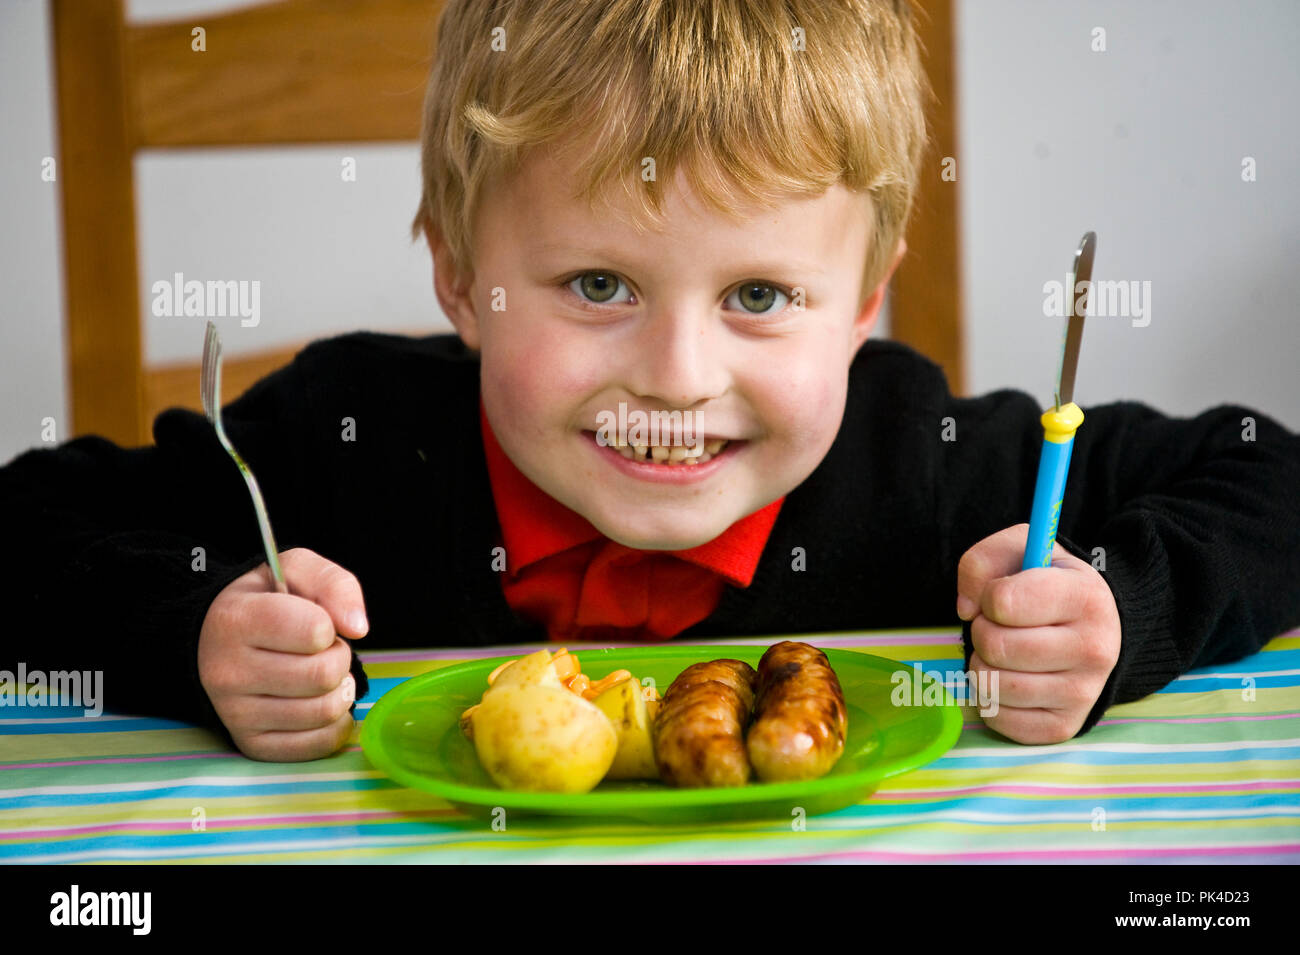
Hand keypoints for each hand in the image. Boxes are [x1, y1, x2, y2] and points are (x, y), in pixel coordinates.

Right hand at [199, 547, 368, 760]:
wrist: (217, 639)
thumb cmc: (265, 602)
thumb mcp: (295, 570)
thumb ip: (334, 585)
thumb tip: (357, 627)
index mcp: (236, 621)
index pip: (315, 630)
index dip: (329, 625)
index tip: (316, 623)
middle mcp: (227, 671)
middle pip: (323, 675)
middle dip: (338, 658)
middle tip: (322, 650)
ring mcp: (236, 714)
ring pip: (324, 711)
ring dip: (338, 690)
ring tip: (320, 674)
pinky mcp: (252, 744)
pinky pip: (318, 744)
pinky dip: (334, 724)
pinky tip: (319, 702)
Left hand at [956, 524, 1120, 743]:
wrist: (1094, 629)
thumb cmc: (1048, 585)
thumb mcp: (1022, 550)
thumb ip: (982, 561)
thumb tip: (966, 608)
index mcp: (1086, 597)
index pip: (1004, 601)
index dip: (988, 597)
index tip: (1000, 597)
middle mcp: (1094, 649)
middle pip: (995, 646)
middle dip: (981, 631)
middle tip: (999, 627)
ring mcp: (1083, 693)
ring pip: (992, 685)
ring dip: (982, 665)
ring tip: (1004, 652)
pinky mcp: (1064, 727)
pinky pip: (998, 718)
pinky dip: (989, 699)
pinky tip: (1009, 679)